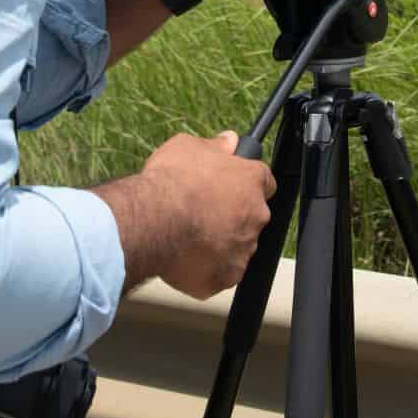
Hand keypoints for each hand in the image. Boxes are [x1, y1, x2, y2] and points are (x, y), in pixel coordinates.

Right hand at [142, 131, 275, 298]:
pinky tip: (186, 258)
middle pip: (250, 216)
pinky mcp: (227, 277)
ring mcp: (243, 250)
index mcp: (251, 181)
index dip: (246, 184)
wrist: (153, 221)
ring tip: (188, 236)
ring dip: (220, 243)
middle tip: (202, 213)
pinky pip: (221, 274)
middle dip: (232, 216)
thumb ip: (215, 145)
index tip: (230, 187)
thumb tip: (228, 141)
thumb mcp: (188, 146)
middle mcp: (255, 215)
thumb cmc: (171, 181)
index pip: (264, 181)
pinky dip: (207, 269)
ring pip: (237, 247)